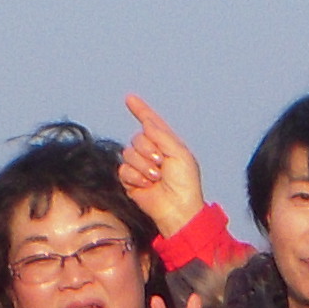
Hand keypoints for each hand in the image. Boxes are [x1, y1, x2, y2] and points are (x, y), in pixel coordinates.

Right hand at [116, 96, 208, 237]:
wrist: (177, 209)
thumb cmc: (185, 184)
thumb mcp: (179, 153)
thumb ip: (162, 135)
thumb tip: (147, 123)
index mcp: (166, 143)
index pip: (151, 123)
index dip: (140, 110)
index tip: (130, 98)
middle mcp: (152, 153)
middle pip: (137, 138)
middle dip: (148, 150)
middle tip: (161, 164)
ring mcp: (140, 166)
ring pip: (128, 154)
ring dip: (143, 166)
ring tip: (156, 178)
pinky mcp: (130, 180)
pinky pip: (123, 170)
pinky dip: (136, 177)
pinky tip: (147, 185)